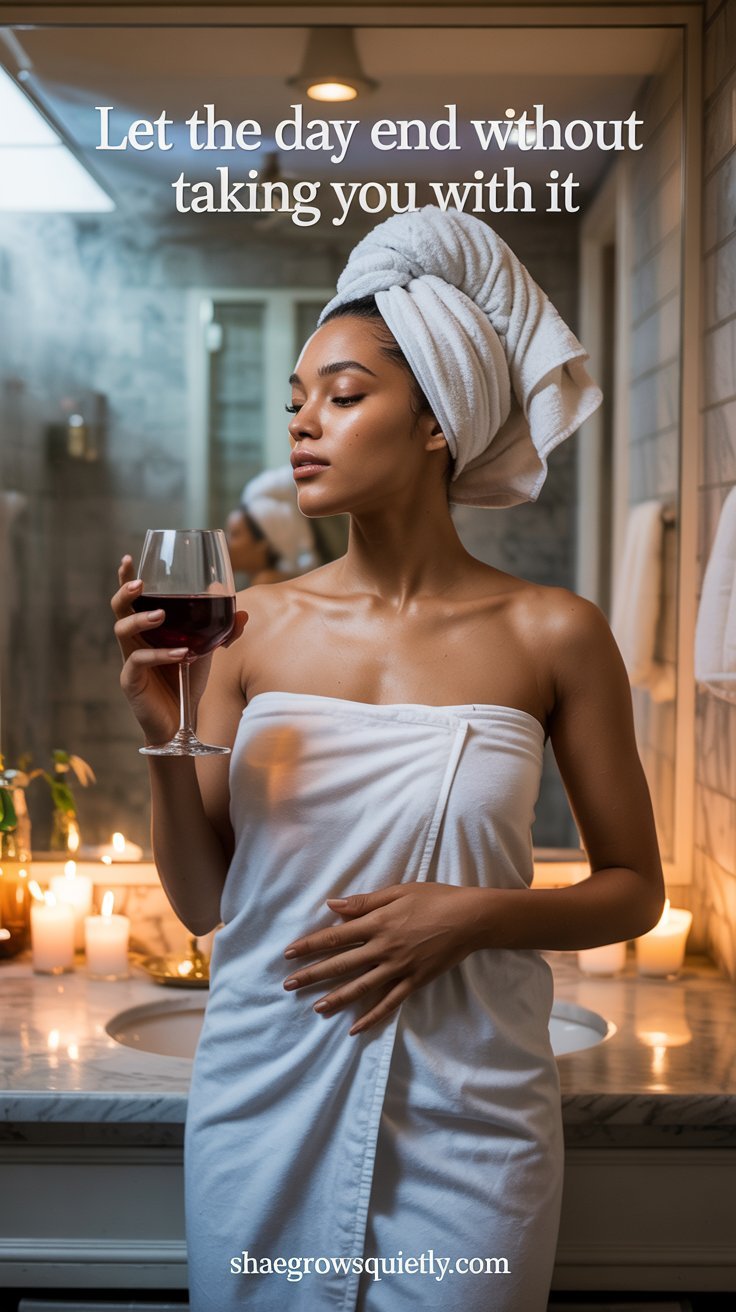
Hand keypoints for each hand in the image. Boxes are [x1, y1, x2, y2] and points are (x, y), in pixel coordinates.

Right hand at [111, 554, 247, 745]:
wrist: (180, 723)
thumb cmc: (187, 684)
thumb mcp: (207, 653)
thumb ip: (221, 633)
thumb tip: (241, 612)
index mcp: (147, 631)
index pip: (132, 600)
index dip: (126, 579)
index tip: (128, 558)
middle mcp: (134, 642)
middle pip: (118, 609)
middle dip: (126, 592)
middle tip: (140, 583)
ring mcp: (129, 660)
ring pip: (122, 631)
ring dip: (141, 619)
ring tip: (161, 615)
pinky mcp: (131, 681)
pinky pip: (139, 661)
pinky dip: (161, 654)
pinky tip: (181, 655)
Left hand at [282, 882, 483, 1035]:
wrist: (471, 919)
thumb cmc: (434, 898)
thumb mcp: (398, 892)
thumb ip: (364, 902)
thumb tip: (332, 905)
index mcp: (378, 923)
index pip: (335, 936)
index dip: (310, 945)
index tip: (288, 953)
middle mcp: (384, 948)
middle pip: (341, 964)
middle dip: (313, 975)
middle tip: (289, 985)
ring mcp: (399, 968)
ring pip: (361, 987)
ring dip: (336, 999)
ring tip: (316, 1008)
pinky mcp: (414, 982)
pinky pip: (389, 1003)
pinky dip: (372, 1017)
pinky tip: (355, 1028)